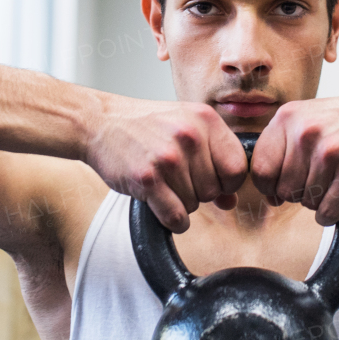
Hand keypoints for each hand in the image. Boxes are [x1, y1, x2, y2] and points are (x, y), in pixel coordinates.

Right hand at [83, 95, 247, 232]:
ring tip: (162, 183)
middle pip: (215, 190)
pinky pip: (176, 216)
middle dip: (199, 192)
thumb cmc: (145, 126)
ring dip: (180, 203)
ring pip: (194, 205)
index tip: (213, 181)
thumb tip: (231, 201)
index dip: (228, 182)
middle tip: (176, 178)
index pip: (238, 167)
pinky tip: (160, 204)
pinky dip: (171, 220)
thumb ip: (213, 160)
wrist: (100, 123)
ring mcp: (168, 157)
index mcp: (206, 120)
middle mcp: (190, 136)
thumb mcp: (185, 128)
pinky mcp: (147, 178)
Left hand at [251, 87, 338, 224]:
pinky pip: (329, 210)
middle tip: (317, 179)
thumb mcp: (306, 118)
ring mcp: (330, 151)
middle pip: (284, 190)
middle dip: (298, 193)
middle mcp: (306, 133)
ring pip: (307, 202)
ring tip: (334, 180)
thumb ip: (281, 149)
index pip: (260, 168)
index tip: (278, 188)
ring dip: (319, 200)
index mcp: (287, 118)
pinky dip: (332, 212)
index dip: (268, 186)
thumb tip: (268, 194)